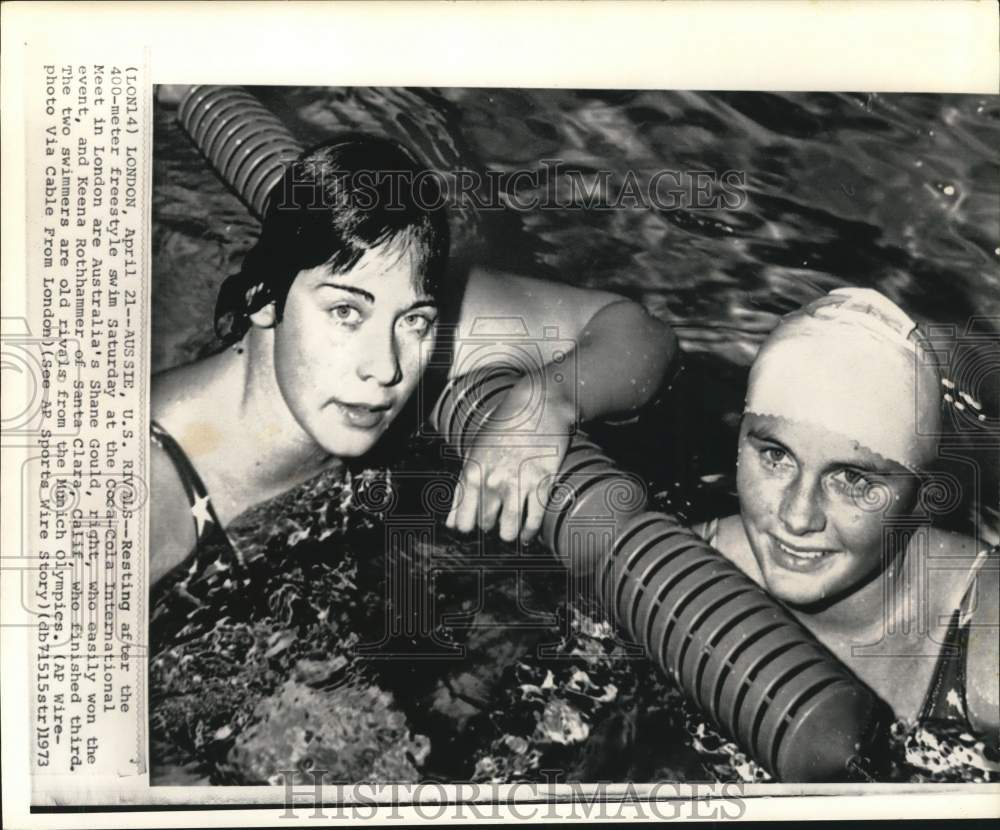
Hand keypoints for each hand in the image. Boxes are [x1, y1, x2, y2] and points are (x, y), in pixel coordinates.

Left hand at [445, 374, 573, 543]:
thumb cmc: (504, 427)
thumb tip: (451, 522)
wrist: (537, 404)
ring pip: (509, 531)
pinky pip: (533, 521)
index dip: (469, 527)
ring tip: (513, 532)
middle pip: (486, 526)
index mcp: (472, 472)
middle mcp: (492, 480)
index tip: (476, 524)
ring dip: (510, 535)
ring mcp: (518, 482)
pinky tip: (528, 534)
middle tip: (498, 521)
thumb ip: (461, 488)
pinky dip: (530, 533)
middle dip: (491, 526)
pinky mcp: (542, 481)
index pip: (462, 521)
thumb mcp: (474, 452)